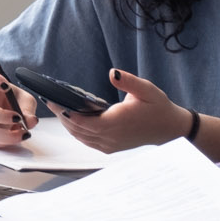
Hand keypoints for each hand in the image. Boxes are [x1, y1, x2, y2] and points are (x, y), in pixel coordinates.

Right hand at [0, 61, 37, 147]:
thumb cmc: (10, 102)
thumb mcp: (23, 99)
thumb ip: (28, 107)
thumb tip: (30, 120)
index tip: (5, 85)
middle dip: (1, 116)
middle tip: (18, 118)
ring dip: (7, 135)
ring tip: (23, 133)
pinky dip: (6, 142)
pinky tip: (16, 137)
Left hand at [54, 67, 189, 154]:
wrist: (170, 129)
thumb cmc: (158, 107)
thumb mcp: (146, 89)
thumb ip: (128, 81)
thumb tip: (112, 73)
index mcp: (116, 123)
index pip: (82, 121)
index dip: (66, 113)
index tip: (54, 101)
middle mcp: (110, 137)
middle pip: (77, 129)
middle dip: (62, 115)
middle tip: (49, 101)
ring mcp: (110, 144)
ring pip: (80, 137)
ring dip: (67, 124)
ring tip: (56, 108)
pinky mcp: (111, 147)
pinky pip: (87, 141)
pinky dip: (77, 131)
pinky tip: (71, 119)